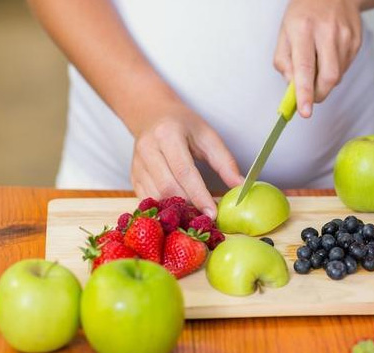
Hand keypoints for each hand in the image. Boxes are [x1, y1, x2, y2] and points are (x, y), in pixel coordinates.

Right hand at [131, 103, 242, 218]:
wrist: (151, 115)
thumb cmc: (182, 125)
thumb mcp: (208, 136)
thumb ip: (225, 162)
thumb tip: (240, 187)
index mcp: (168, 135)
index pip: (184, 172)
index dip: (199, 195)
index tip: (213, 213)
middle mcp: (148, 149)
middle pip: (168, 188)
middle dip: (189, 205)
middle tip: (207, 216)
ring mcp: (137, 165)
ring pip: (156, 197)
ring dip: (177, 209)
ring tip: (196, 213)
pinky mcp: (133, 177)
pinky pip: (148, 200)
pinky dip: (165, 208)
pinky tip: (180, 210)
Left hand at [274, 0, 361, 117]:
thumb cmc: (304, 13)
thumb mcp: (285, 32)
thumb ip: (284, 61)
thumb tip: (292, 87)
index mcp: (304, 29)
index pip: (304, 68)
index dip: (304, 93)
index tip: (304, 111)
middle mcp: (327, 32)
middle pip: (328, 77)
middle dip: (318, 94)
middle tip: (310, 97)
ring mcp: (346, 36)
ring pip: (337, 76)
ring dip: (325, 81)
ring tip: (318, 62)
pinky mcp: (357, 41)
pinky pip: (345, 68)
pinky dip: (334, 70)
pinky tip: (329, 55)